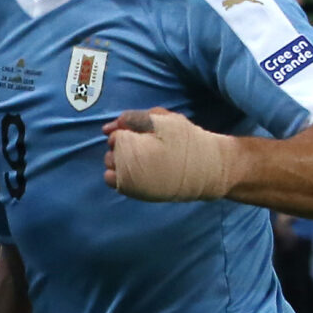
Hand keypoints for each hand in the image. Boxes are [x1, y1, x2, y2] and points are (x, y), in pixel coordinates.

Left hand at [104, 108, 232, 201]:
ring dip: (121, 161)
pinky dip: (120, 175)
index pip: (114, 135)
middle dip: (123, 147)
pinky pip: (114, 182)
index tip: (147, 135)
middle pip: (110, 152)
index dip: (129, 132)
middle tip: (147, 147)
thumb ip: (133, 119)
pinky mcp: (134, 193)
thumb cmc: (185, 140)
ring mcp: (128, 181)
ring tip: (144, 159)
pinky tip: (138, 171)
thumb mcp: (163, 119)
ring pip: (110, 167)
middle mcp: (124, 165)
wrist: (206, 169)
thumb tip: (106, 129)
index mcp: (130, 144)